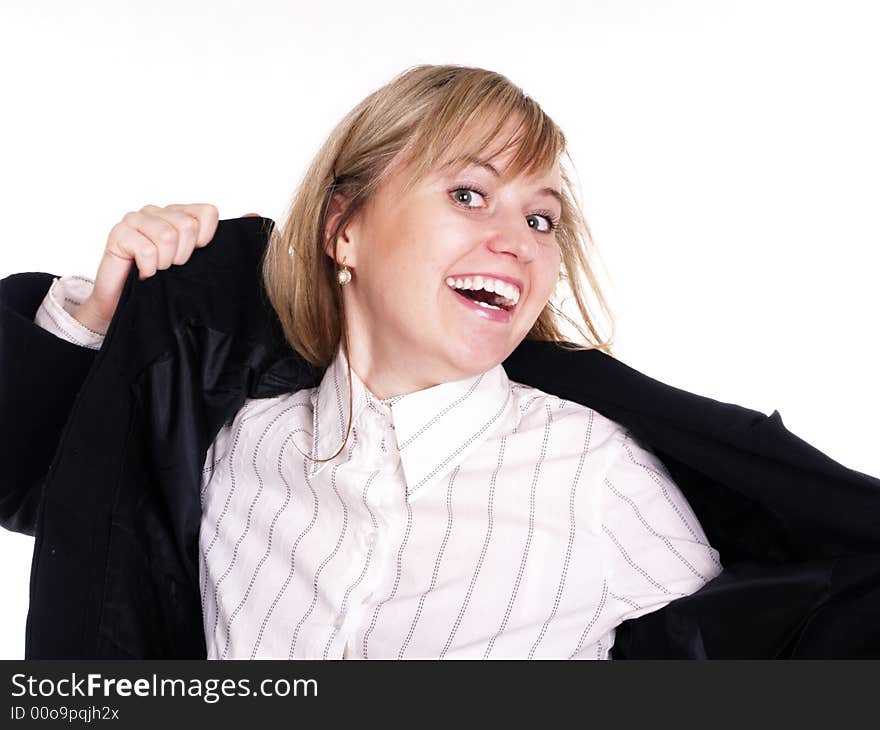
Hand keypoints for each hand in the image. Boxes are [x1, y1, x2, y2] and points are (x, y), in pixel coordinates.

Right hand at [73, 203, 219, 334]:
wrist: (126, 303)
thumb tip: (253, 214)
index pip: (206, 212)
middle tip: (171, 267)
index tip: (195, 255)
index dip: (205, 238)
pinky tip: (144, 273)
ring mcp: (135, 220)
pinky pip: (146, 249)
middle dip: (183, 255)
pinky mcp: (118, 234)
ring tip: (157, 270)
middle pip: (187, 225)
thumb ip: (221, 239)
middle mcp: (157, 212)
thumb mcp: (196, 264)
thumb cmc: (163, 284)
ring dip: (164, 262)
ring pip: (167, 236)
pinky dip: (149, 268)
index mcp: (178, 215)